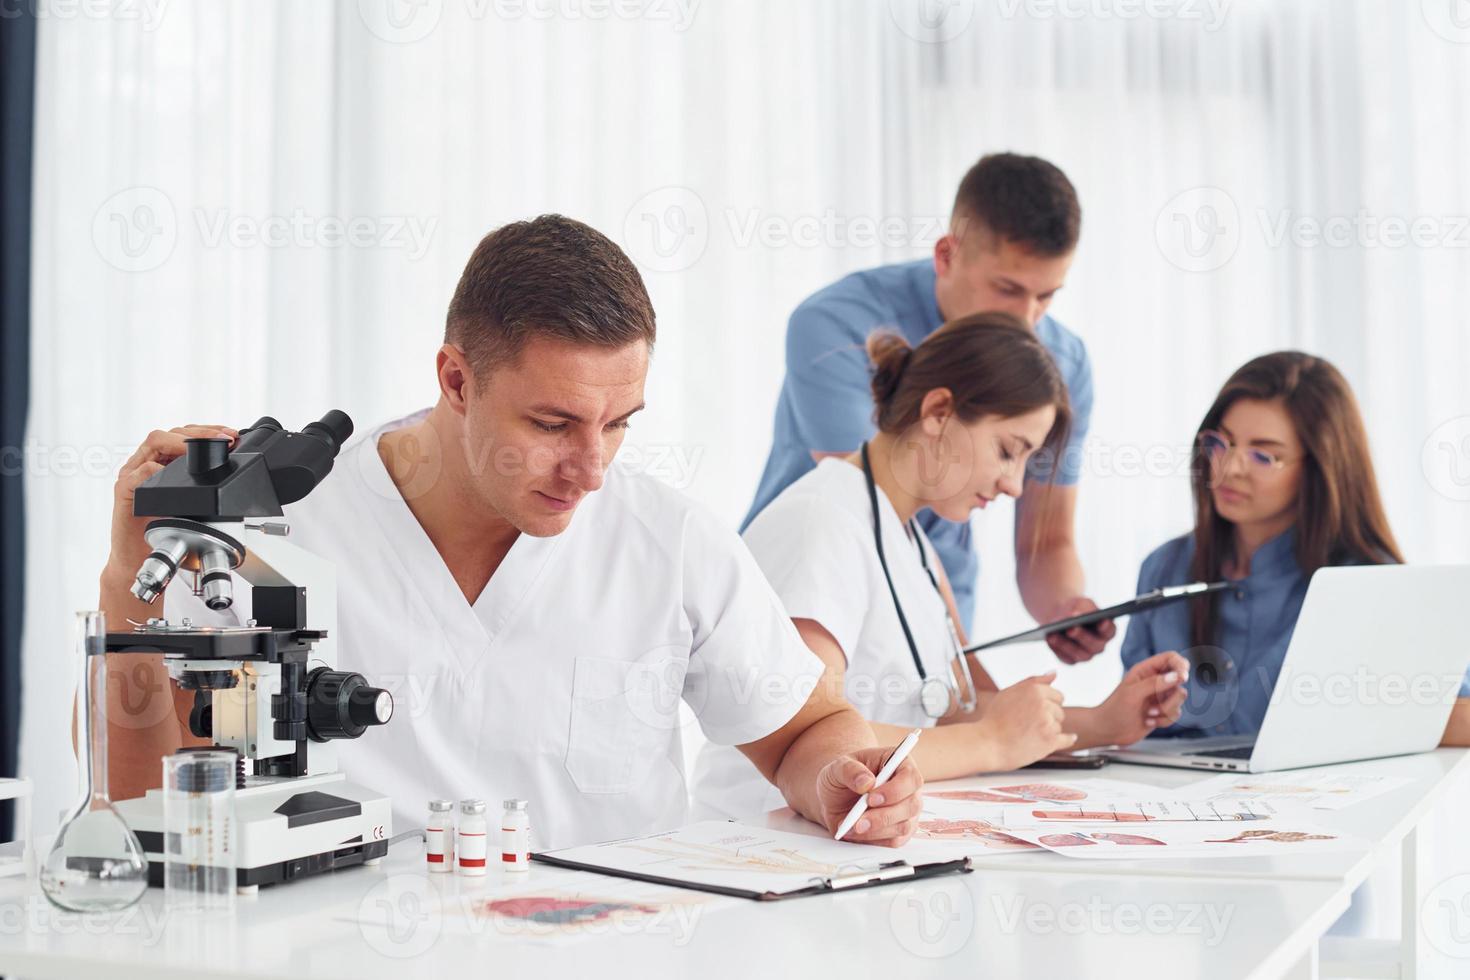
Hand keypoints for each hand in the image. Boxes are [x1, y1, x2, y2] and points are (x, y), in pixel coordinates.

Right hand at [107, 425, 237, 579]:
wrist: (137, 557)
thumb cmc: (163, 528)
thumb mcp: (190, 501)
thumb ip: (202, 482)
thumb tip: (234, 470)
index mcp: (161, 461)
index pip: (184, 435)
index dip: (208, 431)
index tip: (230, 434)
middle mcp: (145, 462)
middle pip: (171, 433)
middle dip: (200, 433)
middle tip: (223, 438)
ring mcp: (133, 474)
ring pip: (155, 442)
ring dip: (182, 442)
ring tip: (202, 448)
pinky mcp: (125, 490)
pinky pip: (139, 473)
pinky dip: (157, 470)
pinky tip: (173, 475)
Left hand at [814, 746, 923, 846]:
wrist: (833, 798)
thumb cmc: (841, 777)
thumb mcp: (838, 767)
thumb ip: (850, 770)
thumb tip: (867, 783)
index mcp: (899, 765)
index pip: (911, 778)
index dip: (895, 790)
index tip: (871, 798)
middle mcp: (908, 789)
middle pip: (911, 805)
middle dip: (884, 816)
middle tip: (859, 821)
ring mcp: (906, 812)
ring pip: (903, 826)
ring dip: (876, 830)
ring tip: (852, 826)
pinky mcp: (899, 831)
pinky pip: (894, 841)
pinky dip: (872, 839)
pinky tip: (854, 832)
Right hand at [973, 672, 1076, 770]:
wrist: (987, 744)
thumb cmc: (994, 719)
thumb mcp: (1010, 692)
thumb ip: (1034, 681)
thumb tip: (1054, 673)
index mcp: (1034, 690)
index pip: (1058, 696)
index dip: (1047, 704)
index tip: (1037, 711)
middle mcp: (1043, 704)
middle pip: (1059, 711)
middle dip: (1048, 717)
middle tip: (1029, 724)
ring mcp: (1047, 723)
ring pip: (1058, 726)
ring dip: (1048, 731)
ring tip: (1028, 734)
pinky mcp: (1050, 741)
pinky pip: (1067, 739)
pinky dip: (1068, 740)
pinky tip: (1069, 738)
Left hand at [1045, 596, 1115, 663]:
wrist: (1063, 617)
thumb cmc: (1077, 609)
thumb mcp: (1081, 604)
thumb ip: (1082, 608)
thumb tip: (1074, 616)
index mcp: (1107, 630)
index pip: (1110, 631)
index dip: (1106, 627)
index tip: (1101, 621)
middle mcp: (1099, 646)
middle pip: (1094, 645)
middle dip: (1082, 636)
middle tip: (1071, 628)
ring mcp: (1086, 655)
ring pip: (1079, 654)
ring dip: (1065, 645)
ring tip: (1053, 634)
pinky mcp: (1071, 660)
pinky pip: (1064, 658)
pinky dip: (1056, 648)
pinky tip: (1049, 638)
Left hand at [1094, 651, 1189, 745]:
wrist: (1108, 731)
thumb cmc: (1115, 709)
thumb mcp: (1132, 693)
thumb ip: (1154, 683)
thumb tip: (1177, 676)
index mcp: (1145, 670)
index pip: (1171, 658)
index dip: (1180, 665)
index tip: (1182, 677)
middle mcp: (1155, 682)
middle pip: (1180, 679)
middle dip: (1172, 695)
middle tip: (1157, 702)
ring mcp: (1159, 697)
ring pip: (1180, 698)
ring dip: (1166, 709)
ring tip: (1149, 713)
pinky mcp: (1162, 712)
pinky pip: (1175, 713)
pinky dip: (1164, 720)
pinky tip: (1149, 721)